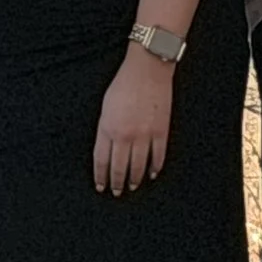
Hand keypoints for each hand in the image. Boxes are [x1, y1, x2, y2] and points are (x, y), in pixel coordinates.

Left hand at [93, 54, 173, 195]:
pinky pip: (158, 156)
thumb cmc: (124, 84)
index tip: (100, 186)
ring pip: (138, 166)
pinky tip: (152, 174)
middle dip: (116, 183)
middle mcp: (124, 135)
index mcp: (107, 128)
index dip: (101, 176)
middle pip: (119, 167)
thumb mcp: (106, 107)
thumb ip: (105, 129)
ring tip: (133, 186)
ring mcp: (144, 134)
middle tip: (116, 192)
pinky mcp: (161, 131)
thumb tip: (107, 148)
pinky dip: (155, 167)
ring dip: (135, 179)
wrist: (148, 69)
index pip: (101, 160)